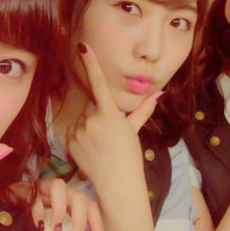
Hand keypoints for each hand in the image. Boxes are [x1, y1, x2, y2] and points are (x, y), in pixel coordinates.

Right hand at [11, 178, 106, 230]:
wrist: (10, 200)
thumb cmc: (35, 214)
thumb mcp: (55, 223)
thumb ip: (67, 229)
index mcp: (71, 199)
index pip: (91, 206)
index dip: (98, 224)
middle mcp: (61, 191)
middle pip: (80, 197)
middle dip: (79, 221)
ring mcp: (45, 186)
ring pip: (59, 187)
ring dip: (60, 210)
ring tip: (55, 230)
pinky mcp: (28, 187)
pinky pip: (35, 195)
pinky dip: (38, 210)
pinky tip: (37, 225)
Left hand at [67, 45, 159, 202]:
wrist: (116, 182)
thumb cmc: (129, 155)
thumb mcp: (134, 130)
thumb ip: (144, 109)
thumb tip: (160, 93)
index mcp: (109, 114)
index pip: (99, 83)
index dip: (91, 64)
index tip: (83, 47)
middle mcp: (91, 120)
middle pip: (92, 105)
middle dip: (99, 112)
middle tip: (109, 131)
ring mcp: (78, 131)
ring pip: (82, 118)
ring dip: (90, 124)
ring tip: (101, 143)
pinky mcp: (69, 142)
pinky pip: (73, 130)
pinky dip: (80, 135)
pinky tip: (91, 148)